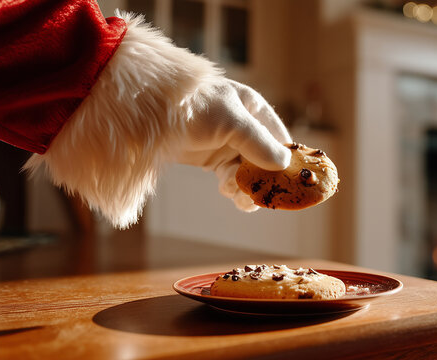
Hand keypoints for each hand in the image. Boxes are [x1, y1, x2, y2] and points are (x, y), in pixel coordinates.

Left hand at [177, 79, 291, 211]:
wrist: (147, 112)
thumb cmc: (192, 107)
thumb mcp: (231, 122)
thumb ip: (259, 143)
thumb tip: (284, 163)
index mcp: (252, 109)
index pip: (279, 138)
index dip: (285, 161)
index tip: (289, 183)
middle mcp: (244, 127)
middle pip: (265, 160)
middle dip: (262, 180)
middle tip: (258, 196)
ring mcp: (228, 144)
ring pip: (248, 172)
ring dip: (246, 187)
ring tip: (239, 196)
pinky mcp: (212, 159)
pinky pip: (232, 178)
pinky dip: (233, 188)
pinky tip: (229, 191)